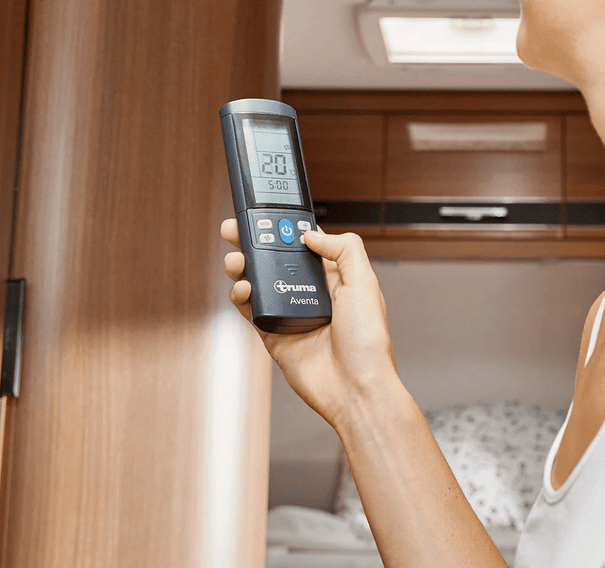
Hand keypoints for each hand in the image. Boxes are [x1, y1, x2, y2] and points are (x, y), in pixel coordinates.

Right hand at [221, 220, 401, 431]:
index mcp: (335, 277)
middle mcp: (312, 293)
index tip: (267, 214)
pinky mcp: (275, 336)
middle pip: (277, 260)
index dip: (286, 228)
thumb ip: (343, 250)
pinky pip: (252, 311)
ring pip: (260, 283)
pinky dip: (242, 298)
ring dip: (244, 267)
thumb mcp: (365, 283)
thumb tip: (312, 234)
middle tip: (236, 230)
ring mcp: (291, 314)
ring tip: (236, 260)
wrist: (356, 389)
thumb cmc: (368, 343)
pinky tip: (242, 289)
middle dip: (255, 243)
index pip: (305, 244)